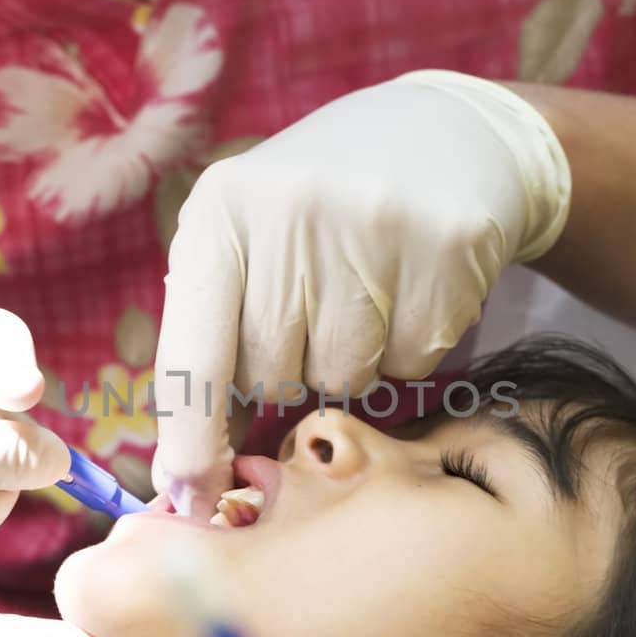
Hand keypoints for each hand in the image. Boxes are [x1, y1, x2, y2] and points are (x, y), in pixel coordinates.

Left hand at [152, 70, 571, 514]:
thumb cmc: (318, 217)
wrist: (445, 136)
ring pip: (343, 378)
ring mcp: (374, 224)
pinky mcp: (448, 243)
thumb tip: (186, 482)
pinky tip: (411, 289)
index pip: (191, 352)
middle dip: (287, 372)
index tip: (190, 499)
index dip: (189, 440)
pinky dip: (409, 349)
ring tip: (365, 293)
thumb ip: (209, 343)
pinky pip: (413, 363)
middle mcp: (290, 210)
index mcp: (220, 212)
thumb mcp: (245, 246)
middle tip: (313, 311)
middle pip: (271, 376)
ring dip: (351, 364)